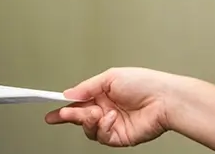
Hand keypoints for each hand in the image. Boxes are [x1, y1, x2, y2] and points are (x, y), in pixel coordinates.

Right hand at [45, 67, 176, 146]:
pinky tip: (111, 118)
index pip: (78, 101)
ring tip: (96, 113)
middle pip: (80, 117)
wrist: (164, 99)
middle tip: (64, 114)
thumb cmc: (144, 83)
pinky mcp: (119, 138)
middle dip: (71, 115)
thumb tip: (69, 93)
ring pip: (88, 129)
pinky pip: (103, 137)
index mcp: (102, 93)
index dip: (64, 106)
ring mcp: (112, 124)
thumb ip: (87, 87)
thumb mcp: (110, 77)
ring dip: (88, 121)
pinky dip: (103, 128)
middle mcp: (106, 110)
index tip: (51, 110)